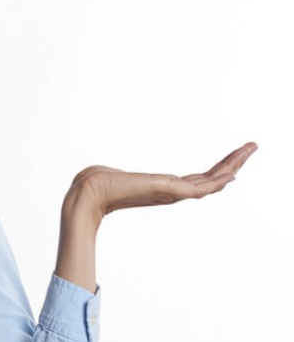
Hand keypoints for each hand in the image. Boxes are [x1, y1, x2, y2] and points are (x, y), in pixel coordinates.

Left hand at [66, 142, 257, 223]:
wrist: (88, 194)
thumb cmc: (98, 184)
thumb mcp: (120, 177)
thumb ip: (125, 179)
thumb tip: (112, 176)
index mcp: (162, 188)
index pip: (196, 180)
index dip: (215, 172)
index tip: (232, 163)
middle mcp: (170, 192)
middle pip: (209, 180)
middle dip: (232, 164)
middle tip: (253, 147)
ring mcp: (170, 193)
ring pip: (211, 182)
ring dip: (232, 165)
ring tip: (250, 149)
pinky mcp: (167, 191)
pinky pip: (200, 187)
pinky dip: (218, 179)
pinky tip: (233, 172)